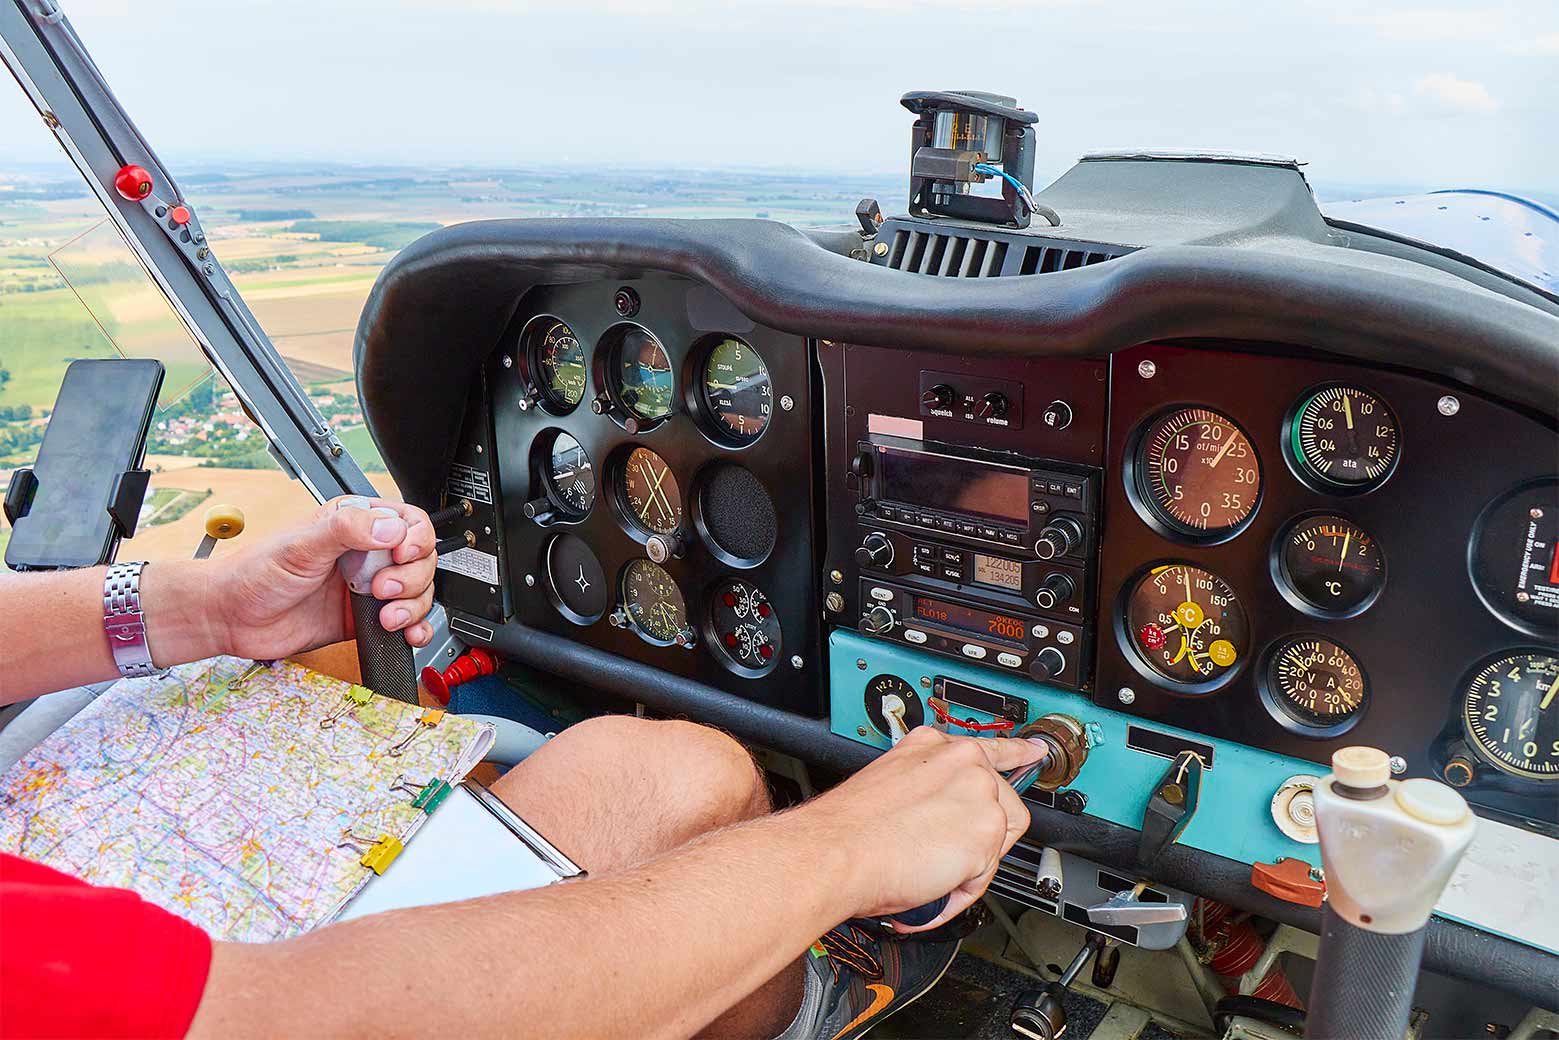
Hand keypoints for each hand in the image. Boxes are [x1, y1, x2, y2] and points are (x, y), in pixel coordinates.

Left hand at [210, 496, 437, 660]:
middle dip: (411, 578)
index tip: (400, 556)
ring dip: (414, 606)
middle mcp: (366, 553)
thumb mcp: (301, 544)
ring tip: (386, 616)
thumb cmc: (255, 574)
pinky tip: (407, 633)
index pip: (409, 522)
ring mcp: (368, 586)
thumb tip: (390, 528)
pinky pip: (407, 621)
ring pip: (419, 592)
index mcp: (354, 523)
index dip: (415, 539)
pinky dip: (416, 628)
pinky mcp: (365, 618)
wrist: (233, 619)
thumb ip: (347, 530)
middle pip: (421, 560)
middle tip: (381, 589)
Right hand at [800, 727, 1044, 929]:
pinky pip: (985, 875)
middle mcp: (962, 762)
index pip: (991, 746)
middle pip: (1001, 805)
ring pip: (996, 842)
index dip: (1019, 752)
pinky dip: (958, 891)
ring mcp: (979, 794)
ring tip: (926, 871)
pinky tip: (928, 884)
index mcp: (933, 746)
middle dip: (977, 839)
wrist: (836, 852)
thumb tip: (937, 813)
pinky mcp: (988, 831)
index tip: (1035, 750)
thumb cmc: (848, 830)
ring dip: (966, 867)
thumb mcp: (888, 783)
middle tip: (940, 856)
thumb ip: (925, 787)